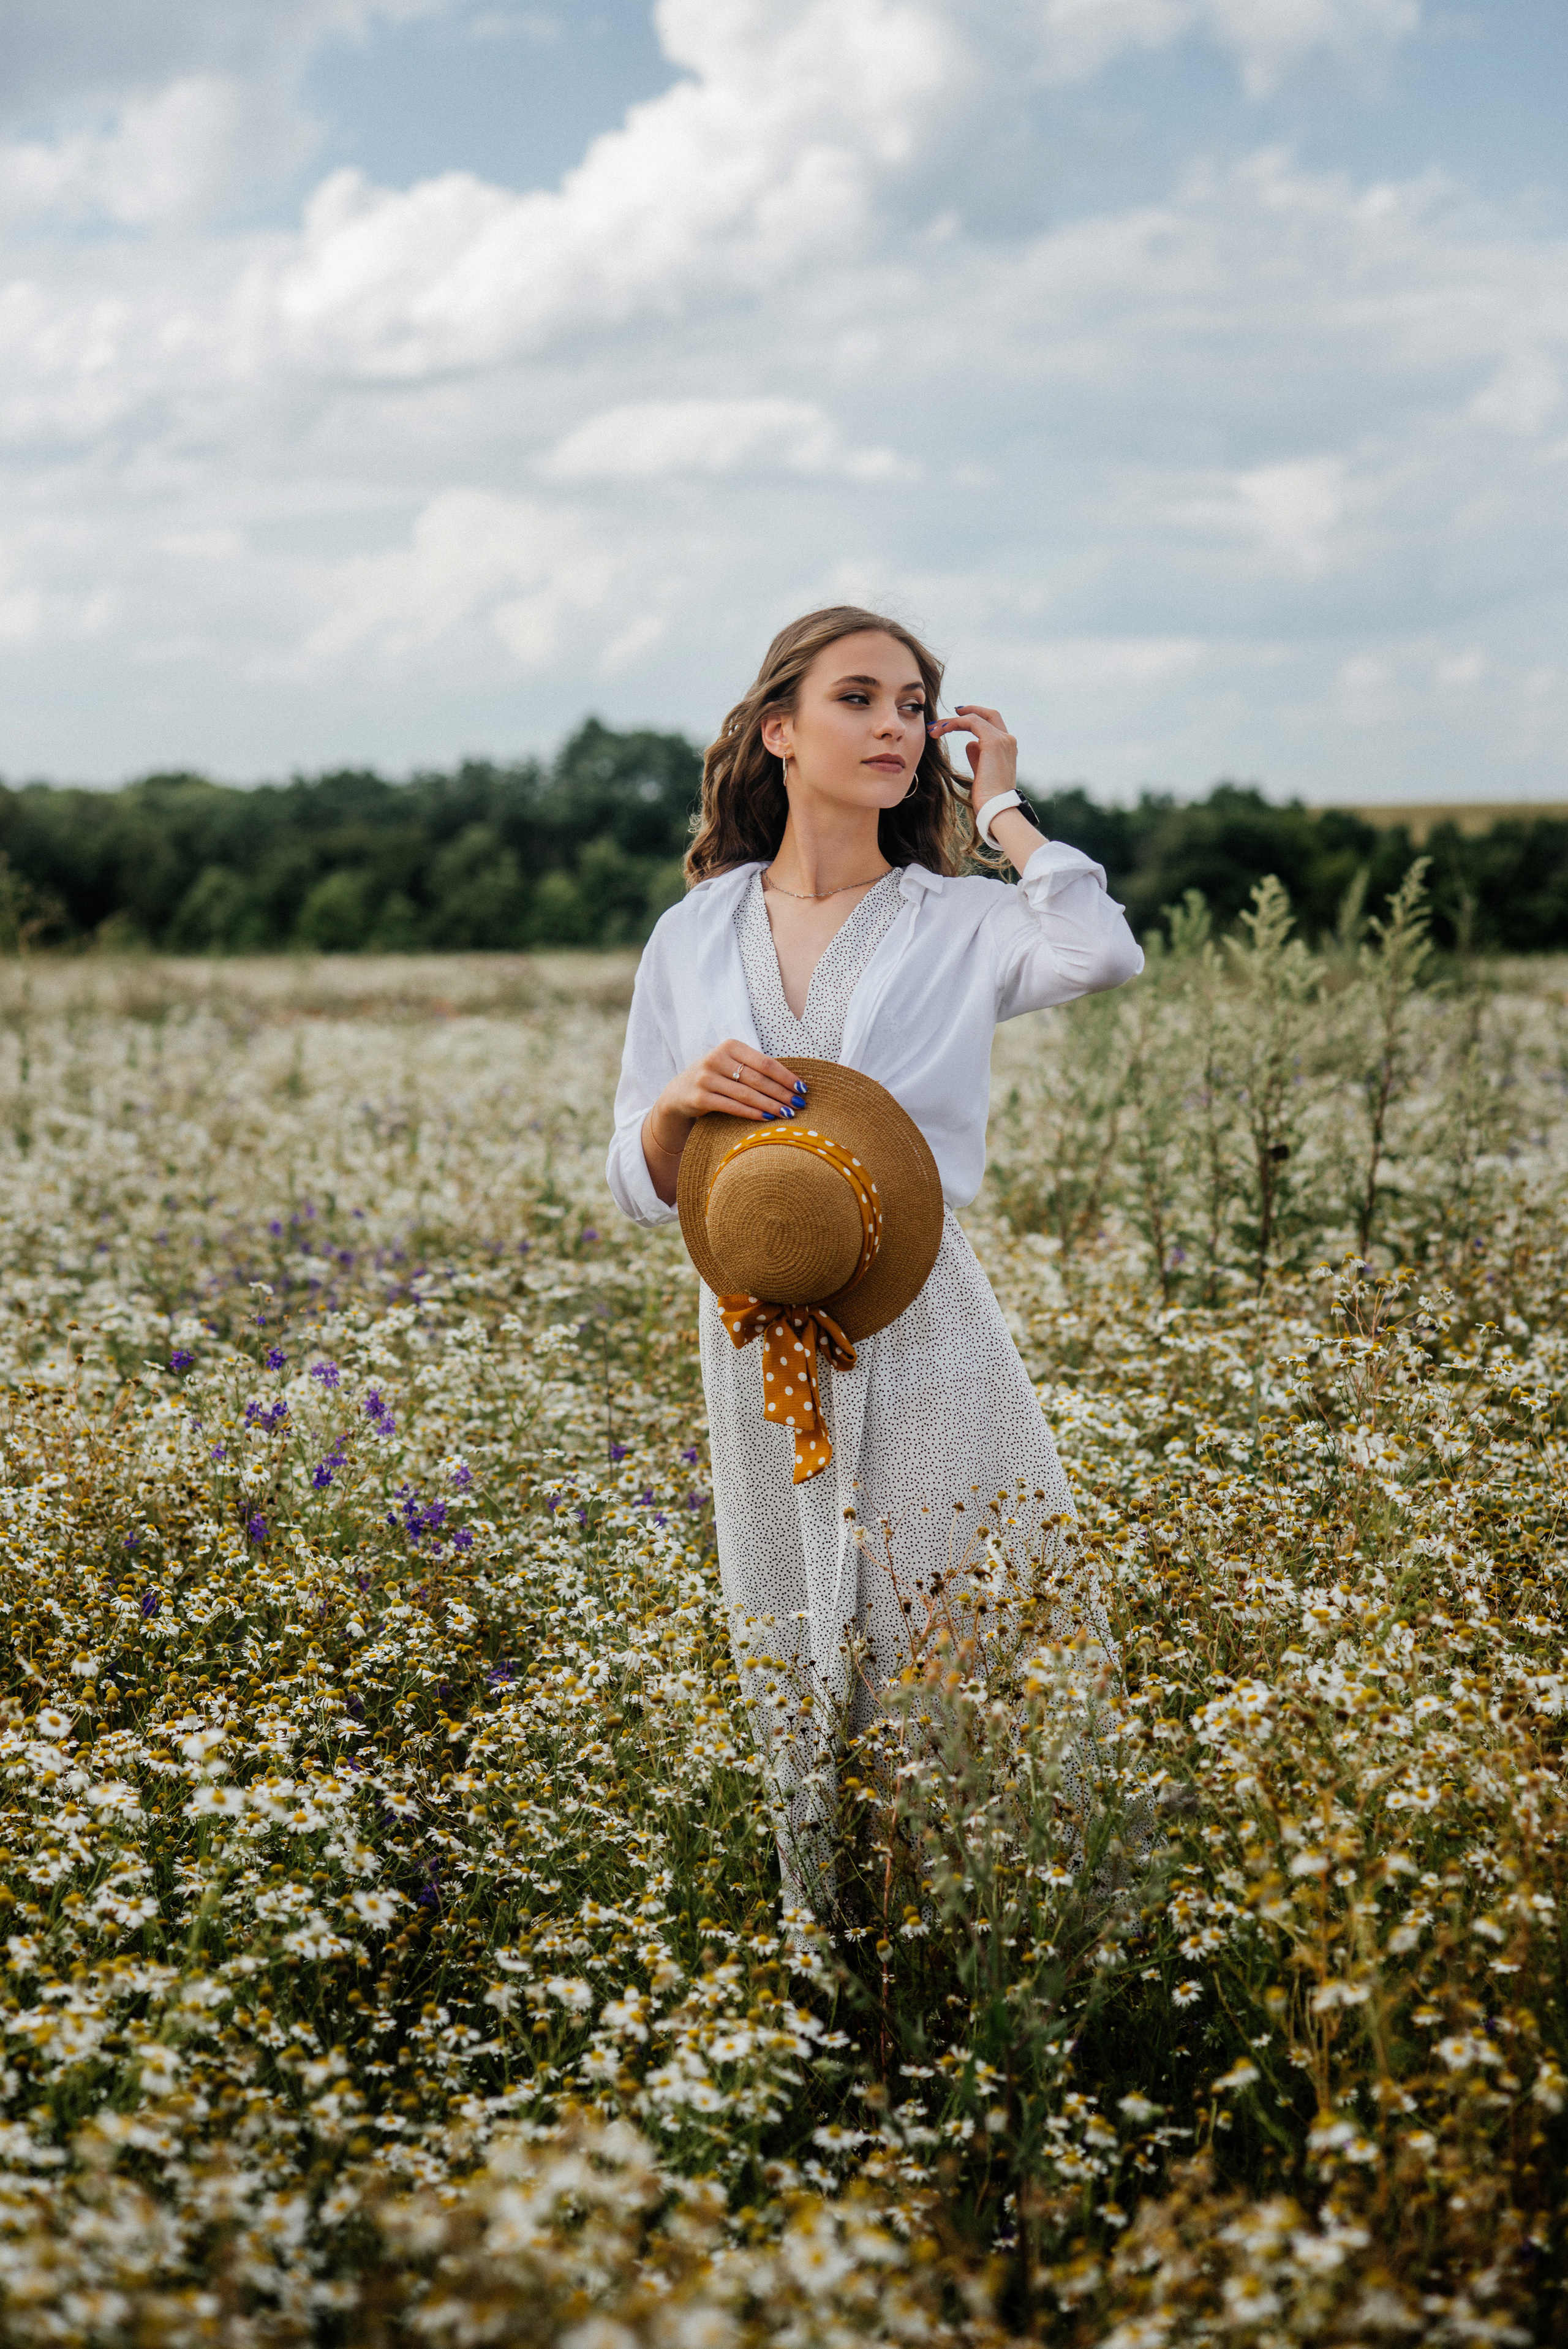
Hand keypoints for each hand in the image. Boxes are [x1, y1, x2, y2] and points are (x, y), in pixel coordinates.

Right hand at [642, 1042, 805, 1202]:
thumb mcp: (732, 1066)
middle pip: (757, 1079)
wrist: (679, 1092)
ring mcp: (706, 1078)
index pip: (765, 1062)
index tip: (802, 1088)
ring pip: (746, 1094)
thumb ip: (755, 1069)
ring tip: (788, 1113)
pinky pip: (732, 1107)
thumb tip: (794, 1083)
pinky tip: (767, 1118)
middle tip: (799, 1104)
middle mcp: (716, 1058)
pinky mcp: (699, 1098)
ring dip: (770, 1105)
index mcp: (730, 1046)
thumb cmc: (717, 1078)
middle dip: (781, 1093)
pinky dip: (752, 1113)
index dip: (786, 1076)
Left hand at [926, 704, 1016, 819]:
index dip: (974, 718)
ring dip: (952, 721)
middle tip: (945, 718)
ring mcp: (1002, 739)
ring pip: (976, 718)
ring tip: (934, 729)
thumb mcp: (981, 772)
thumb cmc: (988, 797)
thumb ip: (977, 756)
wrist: (996, 808)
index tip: (955, 720)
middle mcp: (1007, 740)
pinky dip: (955, 723)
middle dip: (966, 712)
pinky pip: (971, 722)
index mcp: (1007, 747)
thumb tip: (969, 744)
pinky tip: (942, 729)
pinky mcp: (993, 742)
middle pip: (988, 714)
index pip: (992, 724)